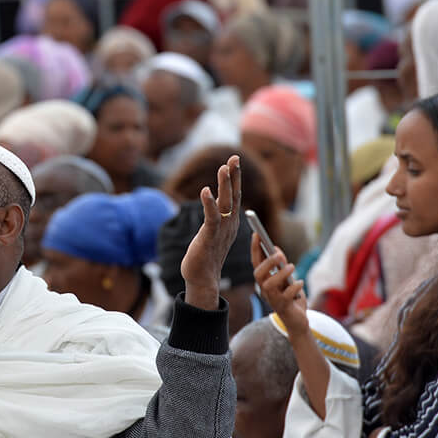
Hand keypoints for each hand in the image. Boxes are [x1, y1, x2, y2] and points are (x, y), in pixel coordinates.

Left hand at [179, 155, 241, 309]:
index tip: (233, 160)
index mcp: (230, 223)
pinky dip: (209, 203)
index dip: (235, 178)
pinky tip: (206, 190)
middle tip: (234, 157)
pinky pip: (211, 218)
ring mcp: (220, 231)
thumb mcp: (213, 233)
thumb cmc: (205, 256)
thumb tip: (215, 204)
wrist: (202, 279)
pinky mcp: (209, 237)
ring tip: (224, 168)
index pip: (234, 196)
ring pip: (225, 204)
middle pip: (234, 196)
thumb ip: (216, 218)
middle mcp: (229, 224)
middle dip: (234, 176)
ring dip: (225, 185)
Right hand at [251, 235, 307, 333]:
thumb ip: (281, 266)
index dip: (255, 248)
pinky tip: (299, 283)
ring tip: (291, 267)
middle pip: (258, 274)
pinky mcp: (283, 307)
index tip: (257, 234)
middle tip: (278, 254)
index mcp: (264, 280)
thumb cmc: (291, 298)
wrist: (297, 321)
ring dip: (280, 274)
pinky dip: (294, 287)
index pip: (256, 262)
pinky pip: (286, 296)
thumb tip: (277, 250)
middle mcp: (265, 290)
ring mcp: (272, 299)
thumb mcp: (286, 279)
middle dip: (267, 262)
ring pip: (269, 285)